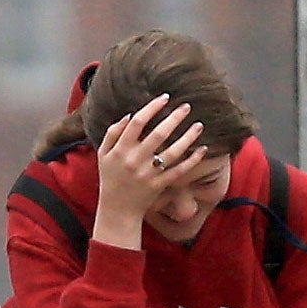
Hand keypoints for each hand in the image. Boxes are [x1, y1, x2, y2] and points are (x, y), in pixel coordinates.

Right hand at [93, 94, 208, 246]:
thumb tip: (130, 114)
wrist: (116, 210)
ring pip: (172, 152)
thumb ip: (112, 133)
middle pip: (158, 134)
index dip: (152, 108)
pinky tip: (203, 149)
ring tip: (199, 125)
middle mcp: (134, 160)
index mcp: (120, 150)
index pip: (137, 123)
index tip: (165, 98)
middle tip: (187, 106)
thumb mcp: (103, 155)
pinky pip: (179, 171)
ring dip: (188, 137)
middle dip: (175, 118)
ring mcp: (148, 173)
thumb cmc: (110, 178)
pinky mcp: (159, 185)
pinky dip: (192, 160)